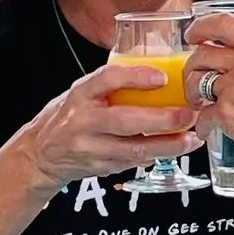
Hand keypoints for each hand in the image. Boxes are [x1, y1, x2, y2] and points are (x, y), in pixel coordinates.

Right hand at [19, 63, 202, 189]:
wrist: (41, 153)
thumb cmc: (70, 115)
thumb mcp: (84, 91)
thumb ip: (113, 84)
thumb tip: (160, 67)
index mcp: (81, 94)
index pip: (106, 79)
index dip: (134, 77)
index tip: (161, 77)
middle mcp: (83, 121)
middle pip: (125, 121)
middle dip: (162, 120)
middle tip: (188, 114)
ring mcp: (90, 147)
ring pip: (134, 149)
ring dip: (168, 145)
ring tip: (192, 138)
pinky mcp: (100, 167)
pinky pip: (133, 161)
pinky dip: (158, 155)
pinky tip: (177, 148)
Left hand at [186, 11, 233, 169]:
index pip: (226, 23)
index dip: (202, 26)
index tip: (194, 34)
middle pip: (204, 53)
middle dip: (194, 65)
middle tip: (194, 74)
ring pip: (196, 81)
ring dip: (192, 92)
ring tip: (197, 102)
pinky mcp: (227, 114)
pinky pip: (202, 115)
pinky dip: (202, 125)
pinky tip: (207, 130)